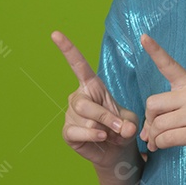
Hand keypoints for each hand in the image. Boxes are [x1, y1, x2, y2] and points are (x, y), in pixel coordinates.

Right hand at [52, 30, 138, 168]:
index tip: (55, 33)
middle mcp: (78, 97)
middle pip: (85, 103)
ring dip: (103, 129)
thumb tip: (123, 128)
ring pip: (85, 120)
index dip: (67, 49)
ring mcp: (71, 115)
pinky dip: (92, 136)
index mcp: (92, 86)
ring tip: (111, 134)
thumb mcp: (130, 121)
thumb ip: (129, 122)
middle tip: (120, 128)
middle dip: (105, 116)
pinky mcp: (68, 132)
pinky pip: (77, 132)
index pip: (78, 65)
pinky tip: (101, 138)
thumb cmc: (122, 128)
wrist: (116, 151)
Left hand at [139, 33, 185, 153]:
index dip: (155, 50)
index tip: (143, 37)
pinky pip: (167, 139)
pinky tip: (162, 145)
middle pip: (153, 104)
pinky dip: (160, 144)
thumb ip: (177, 109)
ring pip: (158, 125)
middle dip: (149, 119)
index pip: (169, 65)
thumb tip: (147, 132)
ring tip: (156, 142)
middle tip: (153, 129)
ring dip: (153, 136)